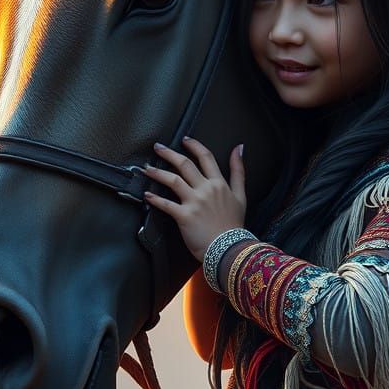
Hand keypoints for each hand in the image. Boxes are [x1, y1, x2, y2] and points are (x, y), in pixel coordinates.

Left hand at [141, 137, 246, 260]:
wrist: (231, 249)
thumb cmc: (235, 225)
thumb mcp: (241, 195)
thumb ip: (239, 171)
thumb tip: (238, 148)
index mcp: (219, 183)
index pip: (206, 157)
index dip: (194, 146)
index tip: (184, 140)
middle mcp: (206, 189)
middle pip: (185, 164)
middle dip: (170, 153)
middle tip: (158, 147)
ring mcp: (195, 202)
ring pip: (173, 180)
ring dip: (158, 173)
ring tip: (147, 169)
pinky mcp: (184, 216)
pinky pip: (166, 204)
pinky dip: (155, 199)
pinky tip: (147, 195)